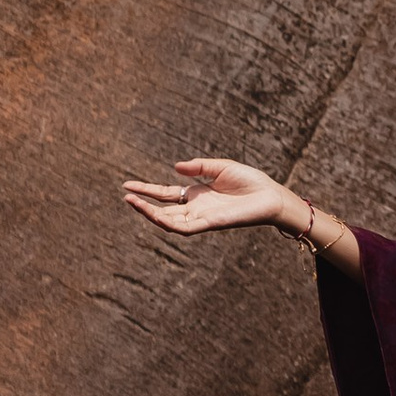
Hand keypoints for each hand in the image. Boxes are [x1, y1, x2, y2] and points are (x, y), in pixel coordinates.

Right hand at [123, 155, 303, 239]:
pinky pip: (184, 228)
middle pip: (163, 208)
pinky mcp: (210, 224)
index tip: (127, 186)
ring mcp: (201, 217)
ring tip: (133, 203)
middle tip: (125, 196)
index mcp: (197, 194)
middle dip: (143, 204)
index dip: (147, 190)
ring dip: (150, 214)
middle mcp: (196, 208)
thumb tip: (174, 167)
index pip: (165, 194)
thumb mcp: (221, 167)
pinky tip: (155, 215)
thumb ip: (198, 167)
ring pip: (169, 221)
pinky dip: (168, 223)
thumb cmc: (250, 182)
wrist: (270, 196)